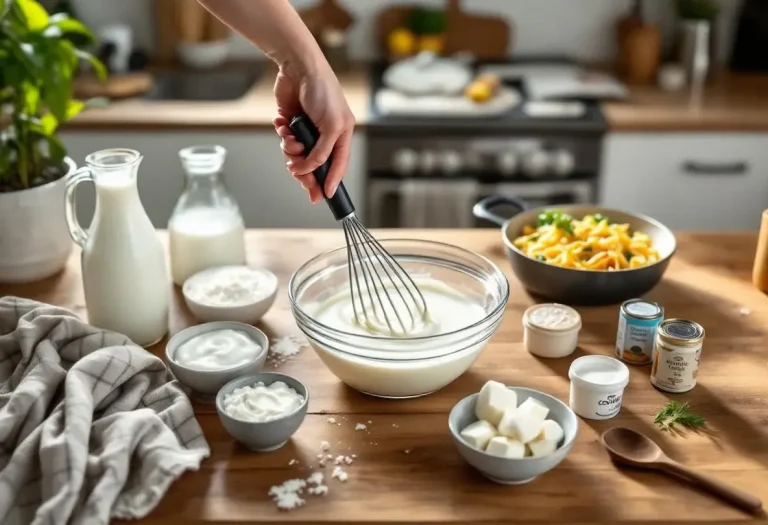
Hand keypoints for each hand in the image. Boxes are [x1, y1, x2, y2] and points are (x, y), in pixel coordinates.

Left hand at [273, 63, 353, 203]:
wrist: (299, 68)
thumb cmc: (323, 91)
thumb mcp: (331, 126)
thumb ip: (323, 152)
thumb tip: (311, 169)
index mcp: (341, 135)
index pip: (337, 166)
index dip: (330, 182)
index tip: (324, 196)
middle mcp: (325, 135)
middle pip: (314, 165)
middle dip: (304, 171)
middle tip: (297, 174)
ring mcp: (307, 130)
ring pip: (297, 155)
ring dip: (290, 149)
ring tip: (290, 137)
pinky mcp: (291, 124)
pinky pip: (285, 140)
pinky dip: (282, 134)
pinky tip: (283, 123)